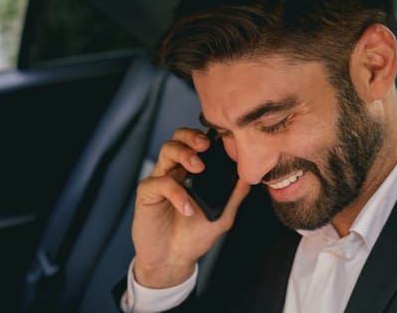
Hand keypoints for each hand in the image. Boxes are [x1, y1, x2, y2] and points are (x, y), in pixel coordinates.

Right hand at [131, 128, 251, 287]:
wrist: (173, 260)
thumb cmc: (193, 237)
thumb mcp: (222, 216)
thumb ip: (234, 196)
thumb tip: (250, 177)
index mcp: (191, 173)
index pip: (196, 144)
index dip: (206, 137)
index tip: (222, 141)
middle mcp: (175, 171)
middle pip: (178, 138)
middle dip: (192, 136)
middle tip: (206, 146)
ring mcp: (160, 179)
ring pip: (166, 151)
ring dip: (184, 154)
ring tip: (198, 167)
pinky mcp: (147, 193)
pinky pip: (159, 182)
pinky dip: (176, 193)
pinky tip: (186, 208)